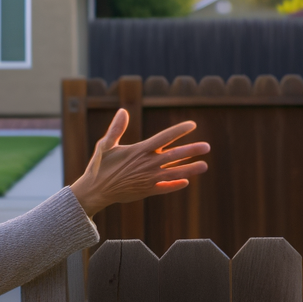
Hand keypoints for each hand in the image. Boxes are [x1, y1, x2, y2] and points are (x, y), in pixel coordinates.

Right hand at [68, 108, 209, 216]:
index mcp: (139, 151)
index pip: (164, 138)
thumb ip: (116, 129)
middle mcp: (147, 164)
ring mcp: (148, 179)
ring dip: (190, 169)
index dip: (179, 131)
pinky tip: (186, 182)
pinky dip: (175, 185)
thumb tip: (123, 111)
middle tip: (207, 147)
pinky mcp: (146, 191)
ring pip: (174, 173)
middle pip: (174, 155)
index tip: (192, 125)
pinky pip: (164, 188)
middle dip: (192, 150)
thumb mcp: (105, 145)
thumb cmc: (99, 166)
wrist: (95, 191)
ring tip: (204, 165)